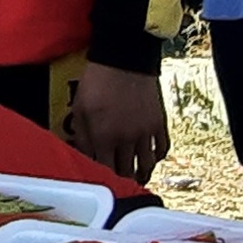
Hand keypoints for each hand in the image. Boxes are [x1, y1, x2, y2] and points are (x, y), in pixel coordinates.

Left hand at [67, 64, 168, 182]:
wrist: (124, 58)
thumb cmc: (97, 81)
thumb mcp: (80, 108)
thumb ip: (82, 136)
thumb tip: (84, 157)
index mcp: (104, 137)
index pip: (105, 171)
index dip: (103, 179)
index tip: (101, 182)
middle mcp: (127, 139)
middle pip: (127, 172)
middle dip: (122, 181)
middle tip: (118, 184)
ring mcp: (146, 132)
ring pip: (147, 166)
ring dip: (141, 174)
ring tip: (136, 177)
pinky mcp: (159, 122)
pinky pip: (162, 149)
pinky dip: (156, 157)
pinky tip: (149, 157)